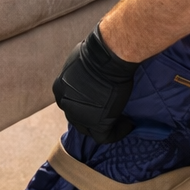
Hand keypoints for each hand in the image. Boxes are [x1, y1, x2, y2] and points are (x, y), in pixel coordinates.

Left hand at [52, 24, 138, 142]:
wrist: (107, 58)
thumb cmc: (96, 52)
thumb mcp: (78, 61)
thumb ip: (79, 73)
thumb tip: (87, 72)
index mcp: (60, 89)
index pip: (70, 102)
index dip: (84, 104)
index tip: (100, 99)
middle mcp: (65, 104)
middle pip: (77, 118)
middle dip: (92, 116)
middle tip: (110, 111)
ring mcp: (80, 116)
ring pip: (90, 129)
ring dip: (105, 125)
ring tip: (122, 119)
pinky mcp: (97, 124)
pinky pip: (106, 137)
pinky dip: (119, 132)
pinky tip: (129, 125)